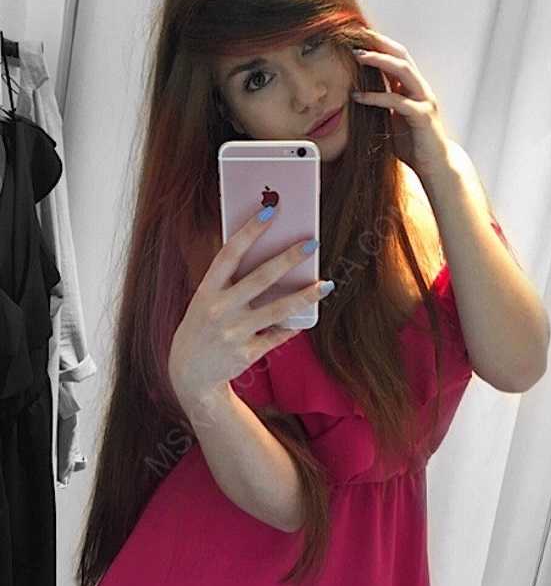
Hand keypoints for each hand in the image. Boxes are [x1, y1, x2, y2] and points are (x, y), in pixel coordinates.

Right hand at [168, 208, 328, 402]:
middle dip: (288, 259)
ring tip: (326, 284)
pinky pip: (278, 335)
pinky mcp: (247, 353)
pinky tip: (308, 316)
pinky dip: (293, 325)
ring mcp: (234, 333)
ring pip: (278, 310)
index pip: (229, 254)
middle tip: (312, 243)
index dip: (249, 231)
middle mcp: (220, 310)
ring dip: (305, 295)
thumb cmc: (203, 327)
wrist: (189, 375)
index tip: (270, 210)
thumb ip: (229, 282)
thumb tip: (268, 255)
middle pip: (260, 279)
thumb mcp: (205, 301)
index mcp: (207, 291)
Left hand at [351, 29, 451, 181]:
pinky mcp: (422, 116)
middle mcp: (421, 89)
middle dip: (380, 43)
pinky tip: (358, 97)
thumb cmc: (414, 145)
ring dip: (379, 61)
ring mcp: (423, 101)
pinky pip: (397, 101)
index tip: (359, 37)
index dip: (380, 45)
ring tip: (358, 57)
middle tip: (357, 36)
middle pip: (402, 56)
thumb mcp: (393, 121)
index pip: (398, 58)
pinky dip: (376, 97)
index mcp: (414, 88)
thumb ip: (382, 106)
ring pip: (403, 71)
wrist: (436, 166)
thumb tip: (356, 98)